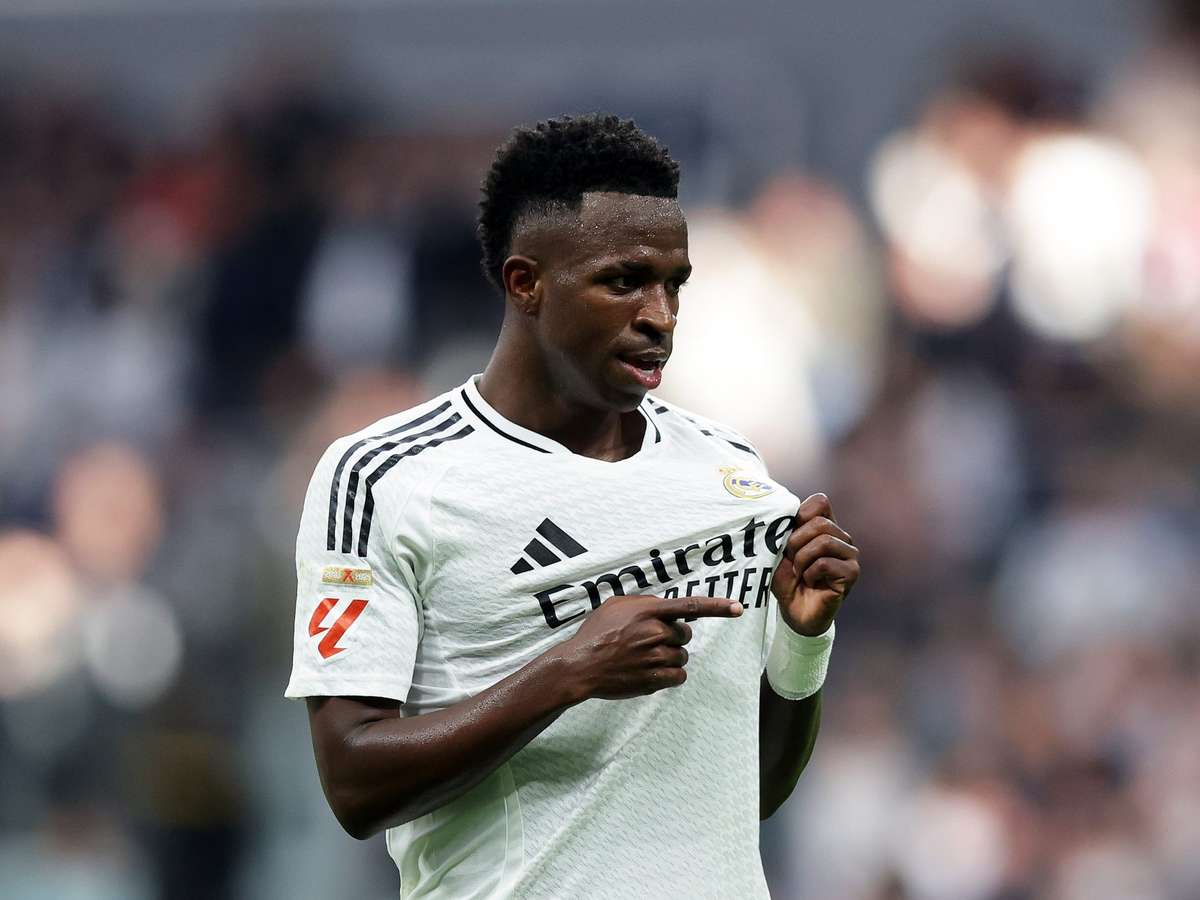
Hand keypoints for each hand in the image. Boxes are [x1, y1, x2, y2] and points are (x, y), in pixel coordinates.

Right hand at [555, 595, 742, 699]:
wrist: (581, 666)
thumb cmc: (595, 633)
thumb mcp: (616, 605)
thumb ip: (643, 603)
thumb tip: (662, 607)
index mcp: (648, 612)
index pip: (691, 606)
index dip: (718, 607)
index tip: (738, 608)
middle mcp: (656, 632)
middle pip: (685, 634)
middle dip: (674, 637)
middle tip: (651, 641)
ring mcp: (656, 657)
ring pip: (682, 657)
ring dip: (670, 657)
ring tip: (644, 658)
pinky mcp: (654, 679)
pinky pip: (678, 677)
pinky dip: (669, 675)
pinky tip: (651, 672)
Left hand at [771, 493, 858, 635]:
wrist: (795, 612)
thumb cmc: (787, 580)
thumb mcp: (780, 551)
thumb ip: (785, 530)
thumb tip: (783, 512)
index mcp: (826, 527)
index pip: (820, 501)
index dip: (800, 515)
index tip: (787, 536)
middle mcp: (842, 538)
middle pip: (820, 523)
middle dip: (796, 542)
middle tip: (791, 561)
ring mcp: (850, 555)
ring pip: (825, 541)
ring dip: (802, 559)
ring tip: (799, 572)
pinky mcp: (851, 573)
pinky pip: (826, 563)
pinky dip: (809, 573)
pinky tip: (809, 582)